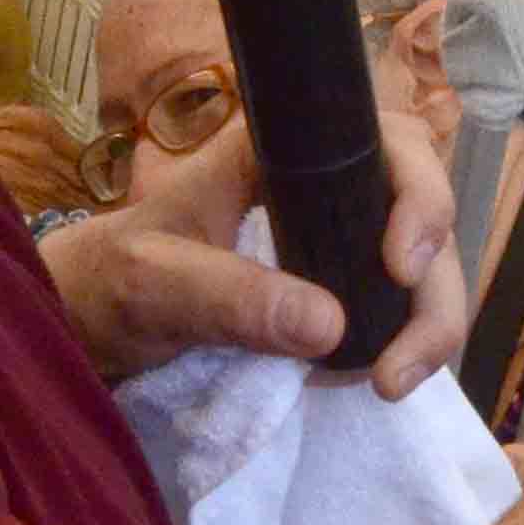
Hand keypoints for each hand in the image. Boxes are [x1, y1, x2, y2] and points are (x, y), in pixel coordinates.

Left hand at [41, 102, 472, 401]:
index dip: (418, 193)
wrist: (87, 316)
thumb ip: (227, 297)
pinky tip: (376, 376)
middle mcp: (321, 179)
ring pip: (421, 259)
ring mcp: (334, 230)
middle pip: (419, 209)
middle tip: (404, 366)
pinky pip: (395, 299)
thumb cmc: (107, 278)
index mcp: (279, 149)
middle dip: (436, 285)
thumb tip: (329, 324)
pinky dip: (403, 338)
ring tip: (390, 384)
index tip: (401, 266)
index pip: (384, 140)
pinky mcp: (335, 279)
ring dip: (428, 321)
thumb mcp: (152, 283)